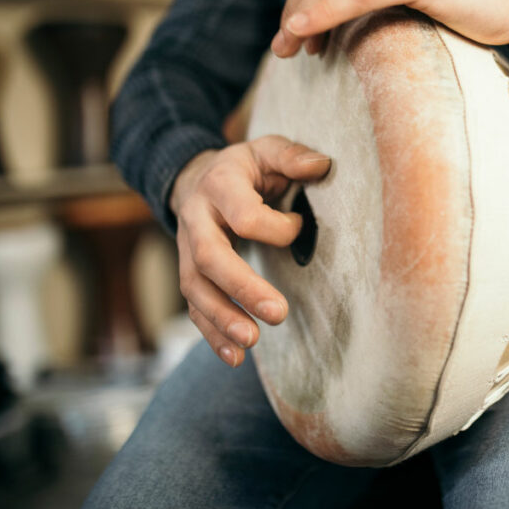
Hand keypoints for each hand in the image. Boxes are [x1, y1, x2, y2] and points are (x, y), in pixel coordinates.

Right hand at [170, 136, 331, 366]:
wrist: (199, 177)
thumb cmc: (247, 167)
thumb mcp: (268, 149)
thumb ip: (292, 155)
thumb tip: (322, 165)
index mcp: (220, 186)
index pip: (245, 216)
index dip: (278, 228)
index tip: (299, 226)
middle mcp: (196, 219)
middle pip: (211, 257)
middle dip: (243, 288)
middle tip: (279, 313)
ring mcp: (186, 249)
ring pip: (196, 288)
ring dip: (223, 319)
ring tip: (251, 343)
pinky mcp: (190, 273)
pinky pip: (194, 307)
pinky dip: (212, 335)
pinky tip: (234, 358)